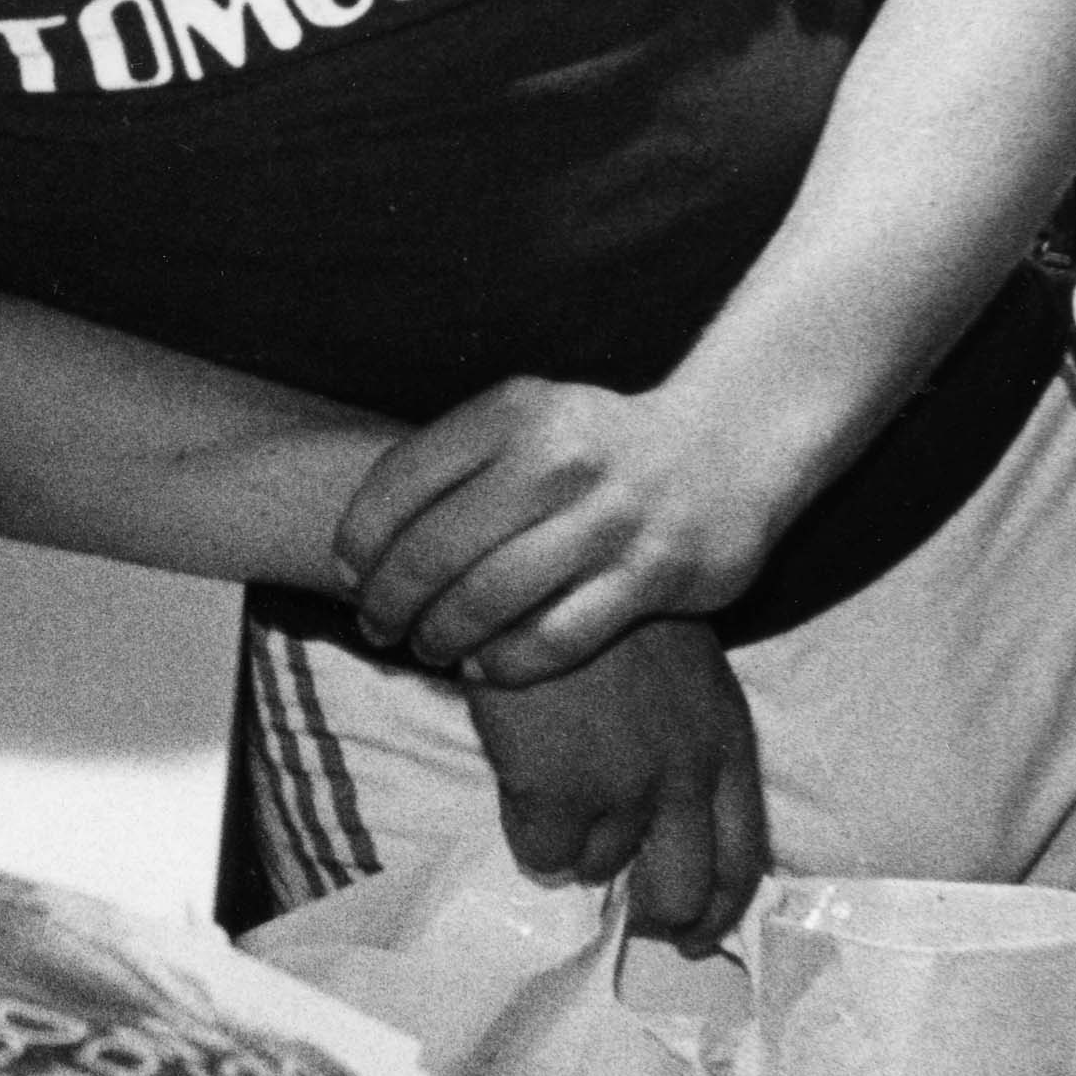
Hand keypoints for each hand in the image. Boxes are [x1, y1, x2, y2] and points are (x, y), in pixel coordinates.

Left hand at [336, 378, 793, 683]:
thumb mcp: (530, 419)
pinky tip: (482, 665)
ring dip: (439, 635)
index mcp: (517, 410)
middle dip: (390, 600)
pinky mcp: (653, 575)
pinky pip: (555, 637)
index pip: (403, 481)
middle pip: (435, 550)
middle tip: (377, 626)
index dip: (360, 540)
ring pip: (489, 599)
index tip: (348, 576)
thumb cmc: (599, 445)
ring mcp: (610, 519)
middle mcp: (560, 458)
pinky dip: (504, 660)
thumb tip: (360, 550)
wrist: (728, 449)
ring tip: (426, 648)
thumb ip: (454, 465)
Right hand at [467, 614, 770, 947]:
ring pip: (598, 870)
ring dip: (578, 848)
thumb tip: (676, 826)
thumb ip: (694, 748)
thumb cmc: (610, 616)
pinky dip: (530, 835)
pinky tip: (523, 783)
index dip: (720, 908)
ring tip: (558, 791)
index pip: (744, 858)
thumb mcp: (687, 675)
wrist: (538, 574)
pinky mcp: (555, 790)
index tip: (696, 934)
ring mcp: (620, 786)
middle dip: (653, 916)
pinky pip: (540, 855)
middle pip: (681, 893)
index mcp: (727, 742)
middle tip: (626, 917)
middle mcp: (685, 775)